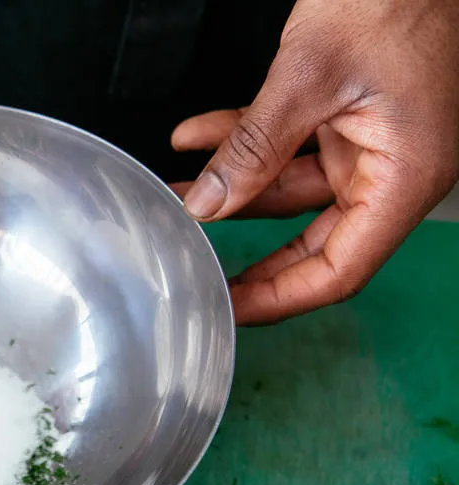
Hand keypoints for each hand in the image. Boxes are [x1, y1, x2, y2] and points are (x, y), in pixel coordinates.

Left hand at [171, 0, 458, 325]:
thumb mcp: (308, 77)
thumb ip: (256, 145)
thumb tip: (209, 202)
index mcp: (405, 177)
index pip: (338, 269)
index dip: (280, 296)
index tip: (230, 308)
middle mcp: (392, 171)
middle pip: (312, 241)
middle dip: (248, 252)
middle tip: (197, 269)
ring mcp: (369, 146)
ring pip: (289, 190)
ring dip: (232, 185)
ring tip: (176, 187)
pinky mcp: (347, 121)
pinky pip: (288, 147)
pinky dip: (243, 141)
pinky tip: (195, 137)